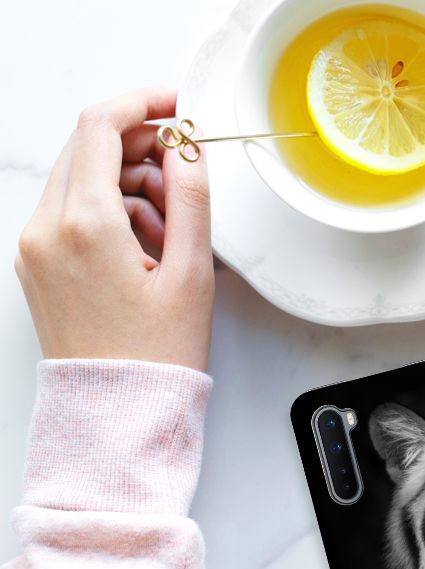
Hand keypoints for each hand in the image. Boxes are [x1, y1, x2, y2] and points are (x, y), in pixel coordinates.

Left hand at [15, 88, 213, 371]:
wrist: (117, 411)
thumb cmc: (155, 355)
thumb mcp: (191, 272)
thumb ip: (192, 198)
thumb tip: (188, 148)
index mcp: (85, 225)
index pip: (101, 127)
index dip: (143, 103)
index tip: (176, 105)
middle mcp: (47, 229)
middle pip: (88, 148)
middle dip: (141, 147)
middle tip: (185, 173)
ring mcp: (36, 246)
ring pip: (82, 178)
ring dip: (129, 182)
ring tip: (173, 228)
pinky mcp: (38, 262)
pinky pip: (72, 210)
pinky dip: (111, 209)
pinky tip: (147, 244)